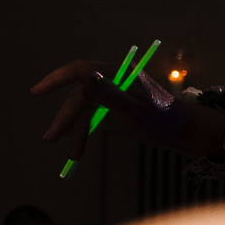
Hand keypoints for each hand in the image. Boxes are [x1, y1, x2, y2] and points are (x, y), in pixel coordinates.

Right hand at [32, 60, 181, 159]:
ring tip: (71, 153)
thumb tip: (86, 77)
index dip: (56, 79)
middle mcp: (114, 79)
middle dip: (66, 118)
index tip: (37, 92)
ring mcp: (115, 91)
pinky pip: (94, 114)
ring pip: (85, 108)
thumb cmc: (165, 123)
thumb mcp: (136, 112)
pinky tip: (79, 148)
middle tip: (50, 138)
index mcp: (119, 74)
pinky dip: (86, 130)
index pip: (79, 71)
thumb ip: (110, 95)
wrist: (187, 133)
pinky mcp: (116, 103)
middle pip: (79, 95)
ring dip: (76, 129)